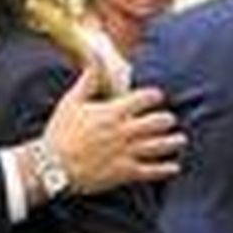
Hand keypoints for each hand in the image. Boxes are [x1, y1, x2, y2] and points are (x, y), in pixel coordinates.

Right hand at [39, 66, 183, 193]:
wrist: (51, 166)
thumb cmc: (59, 133)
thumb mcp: (71, 102)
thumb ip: (88, 81)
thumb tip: (94, 59)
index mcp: (113, 112)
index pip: (144, 98)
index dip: (154, 96)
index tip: (158, 96)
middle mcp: (124, 131)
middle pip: (158, 122)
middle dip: (167, 119)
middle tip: (170, 120)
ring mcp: (127, 152)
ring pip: (159, 145)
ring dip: (173, 142)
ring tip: (180, 140)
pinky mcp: (124, 173)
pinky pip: (151, 171)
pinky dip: (165, 169)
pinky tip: (174, 167)